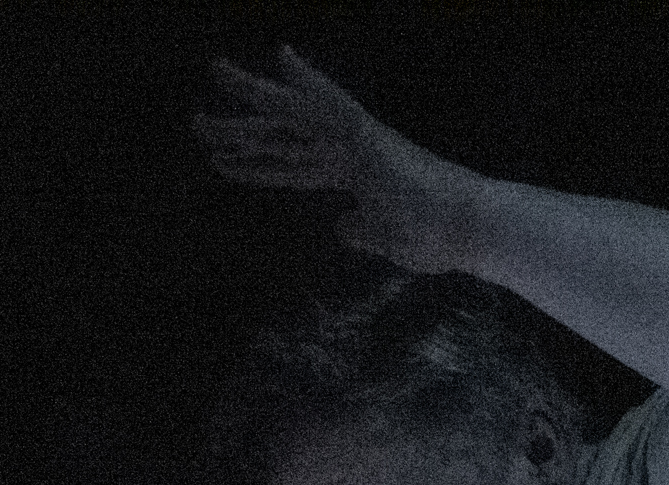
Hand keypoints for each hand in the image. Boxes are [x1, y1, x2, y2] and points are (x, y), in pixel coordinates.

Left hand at [197, 47, 489, 270]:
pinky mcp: (371, 138)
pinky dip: (310, 83)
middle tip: (197, 123)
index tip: (225, 158)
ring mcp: (359, 142)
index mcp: (353, 176)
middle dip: (240, 131)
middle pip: (285, 138)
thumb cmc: (438, 239)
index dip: (258, 163)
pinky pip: (333, 107)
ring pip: (296, 117)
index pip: (295, 168)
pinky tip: (283, 59)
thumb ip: (364, 232)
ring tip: (215, 76)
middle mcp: (351, 151)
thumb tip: (343, 225)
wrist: (471, 230)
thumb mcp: (388, 242)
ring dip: (255, 98)